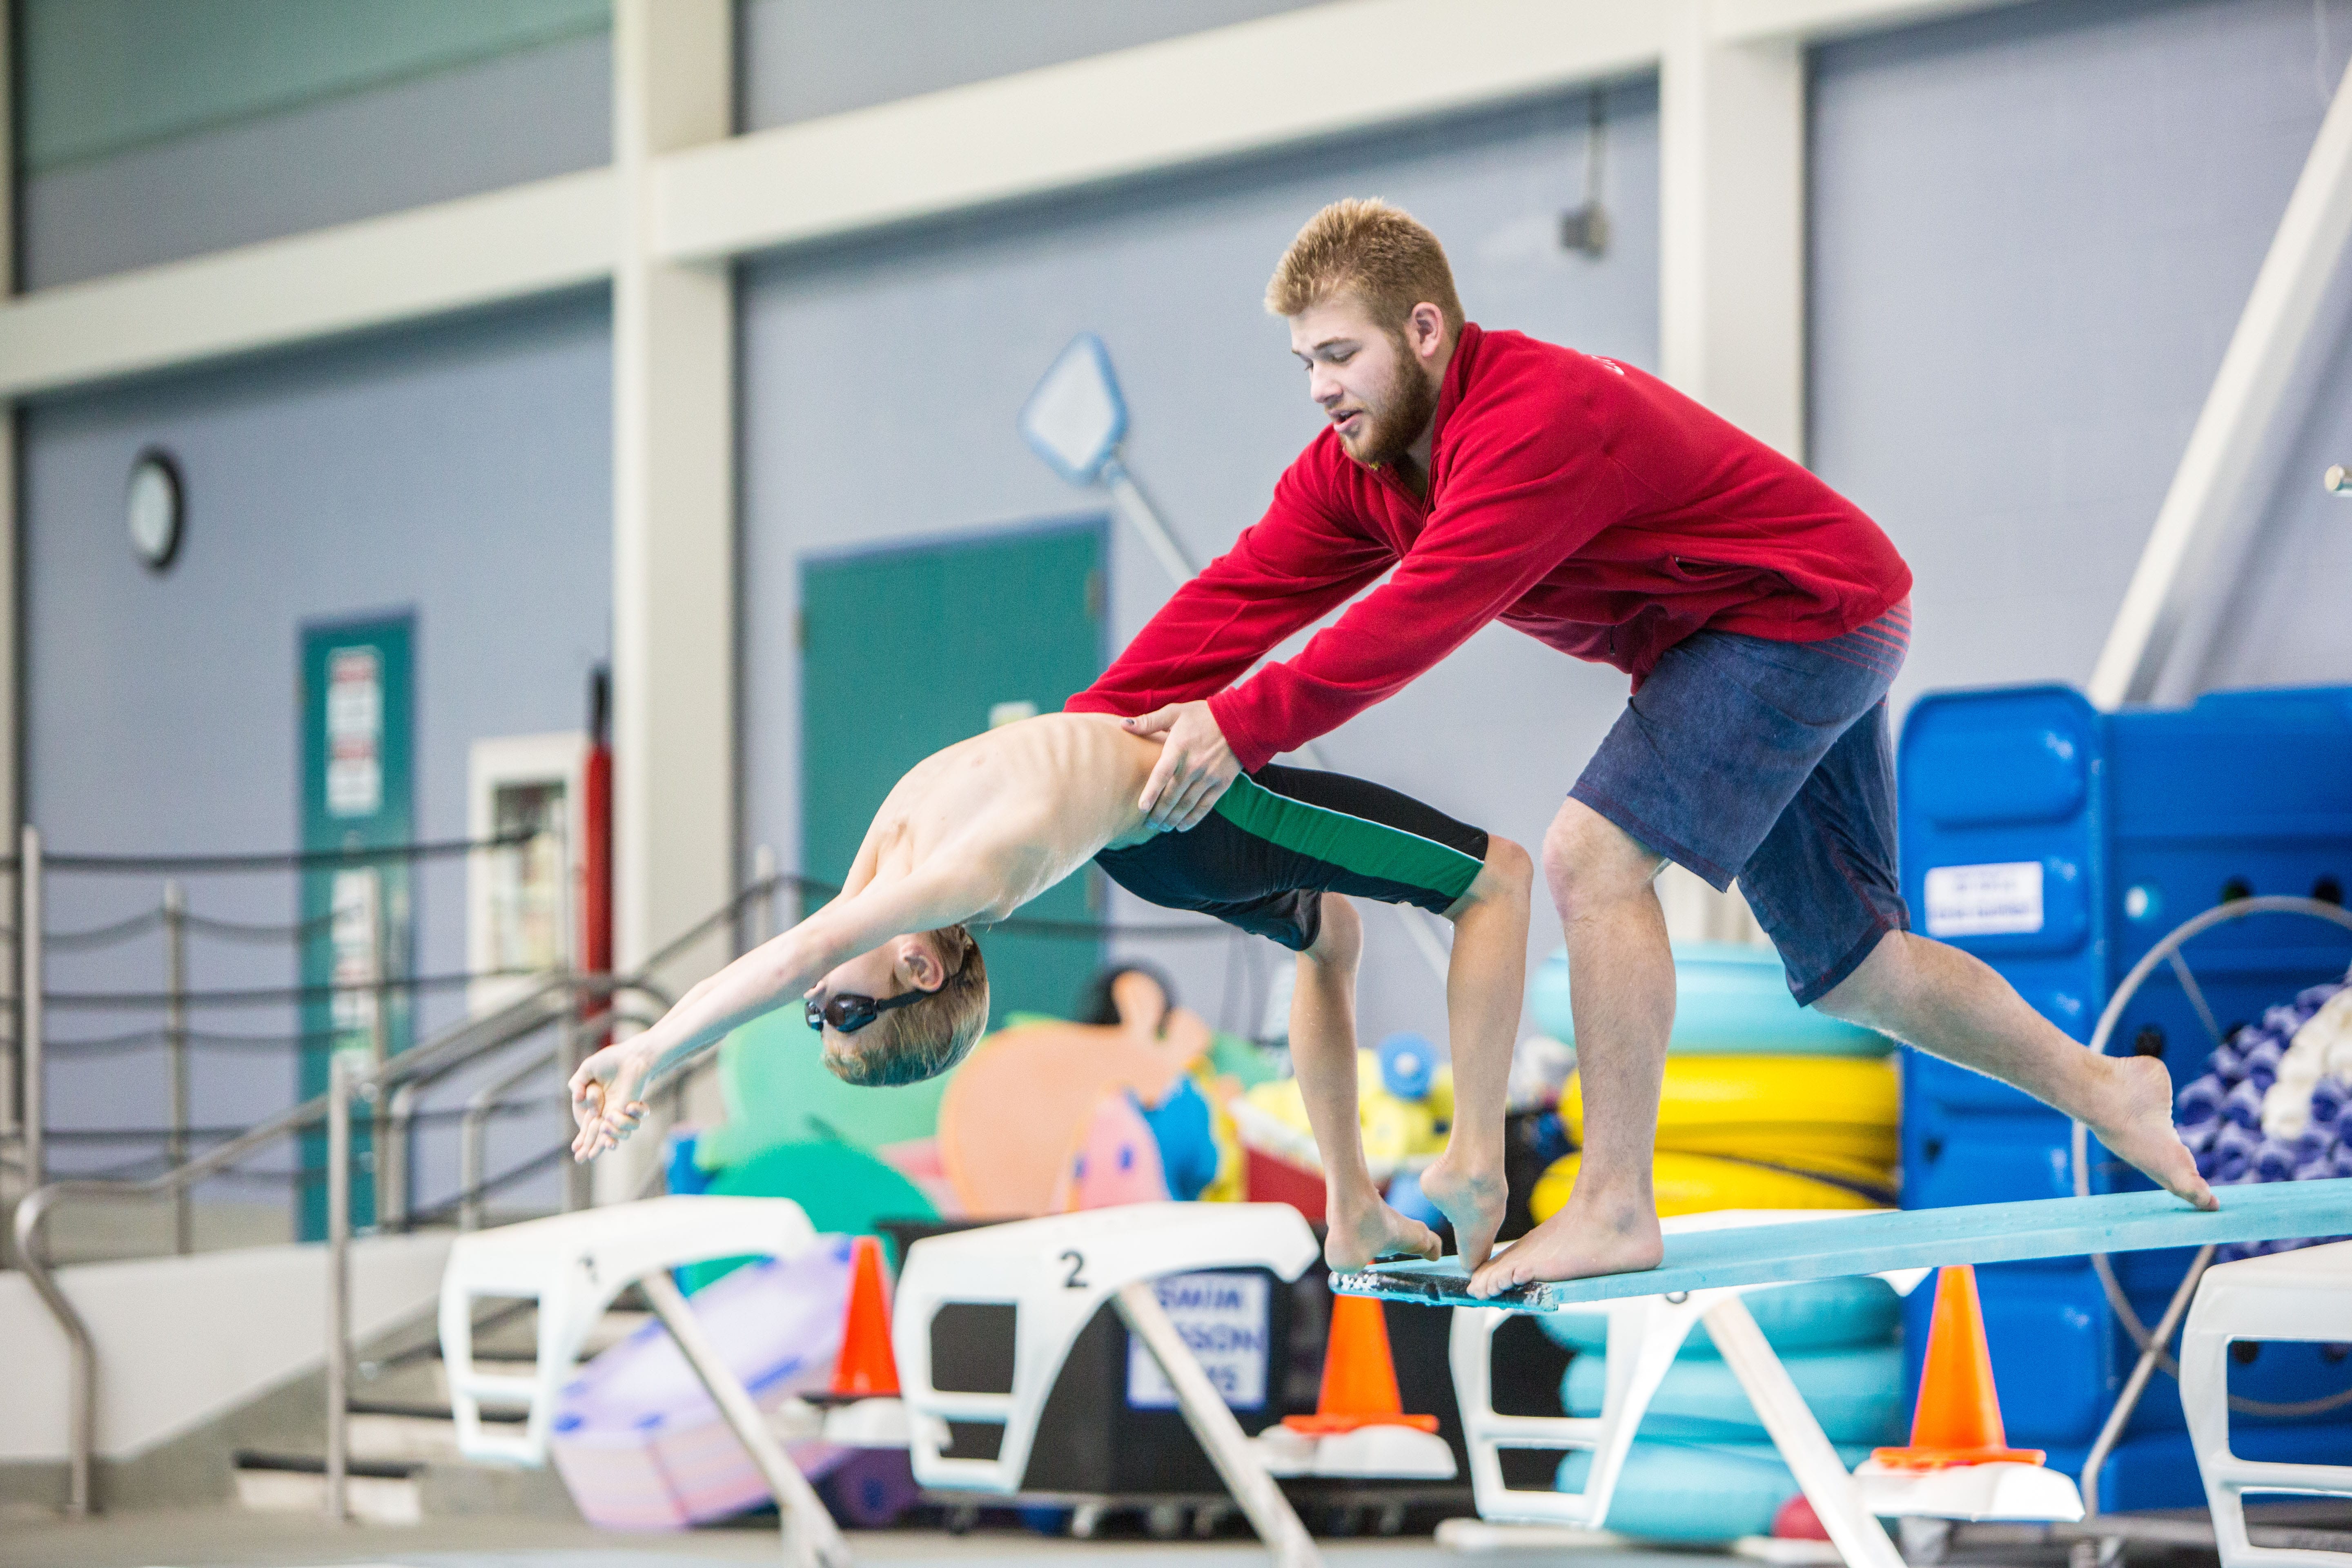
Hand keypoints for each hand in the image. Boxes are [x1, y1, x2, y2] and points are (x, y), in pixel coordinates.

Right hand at [568, 1040, 652, 1162]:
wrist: (632, 1056)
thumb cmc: (611, 1059)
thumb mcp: (587, 1069)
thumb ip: (577, 1082)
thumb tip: (577, 1098)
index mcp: (596, 1103)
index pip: (587, 1125)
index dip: (581, 1137)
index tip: (575, 1149)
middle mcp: (607, 1109)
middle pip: (596, 1134)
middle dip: (589, 1147)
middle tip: (579, 1160)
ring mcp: (617, 1110)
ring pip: (610, 1133)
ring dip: (601, 1142)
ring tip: (593, 1154)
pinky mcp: (626, 1109)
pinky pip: (620, 1125)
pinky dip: (614, 1132)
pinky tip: (609, 1139)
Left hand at [1126, 701, 1239, 830]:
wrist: (1239, 721)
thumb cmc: (1203, 715)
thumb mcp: (1175, 712)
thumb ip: (1149, 721)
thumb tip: (1123, 725)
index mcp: (1179, 748)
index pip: (1162, 774)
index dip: (1151, 792)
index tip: (1141, 808)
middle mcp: (1193, 766)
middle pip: (1172, 795)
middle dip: (1159, 813)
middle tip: (1148, 824)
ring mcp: (1208, 776)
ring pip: (1187, 804)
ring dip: (1173, 819)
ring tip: (1162, 827)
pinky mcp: (1221, 784)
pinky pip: (1205, 806)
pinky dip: (1193, 819)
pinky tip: (1181, 827)